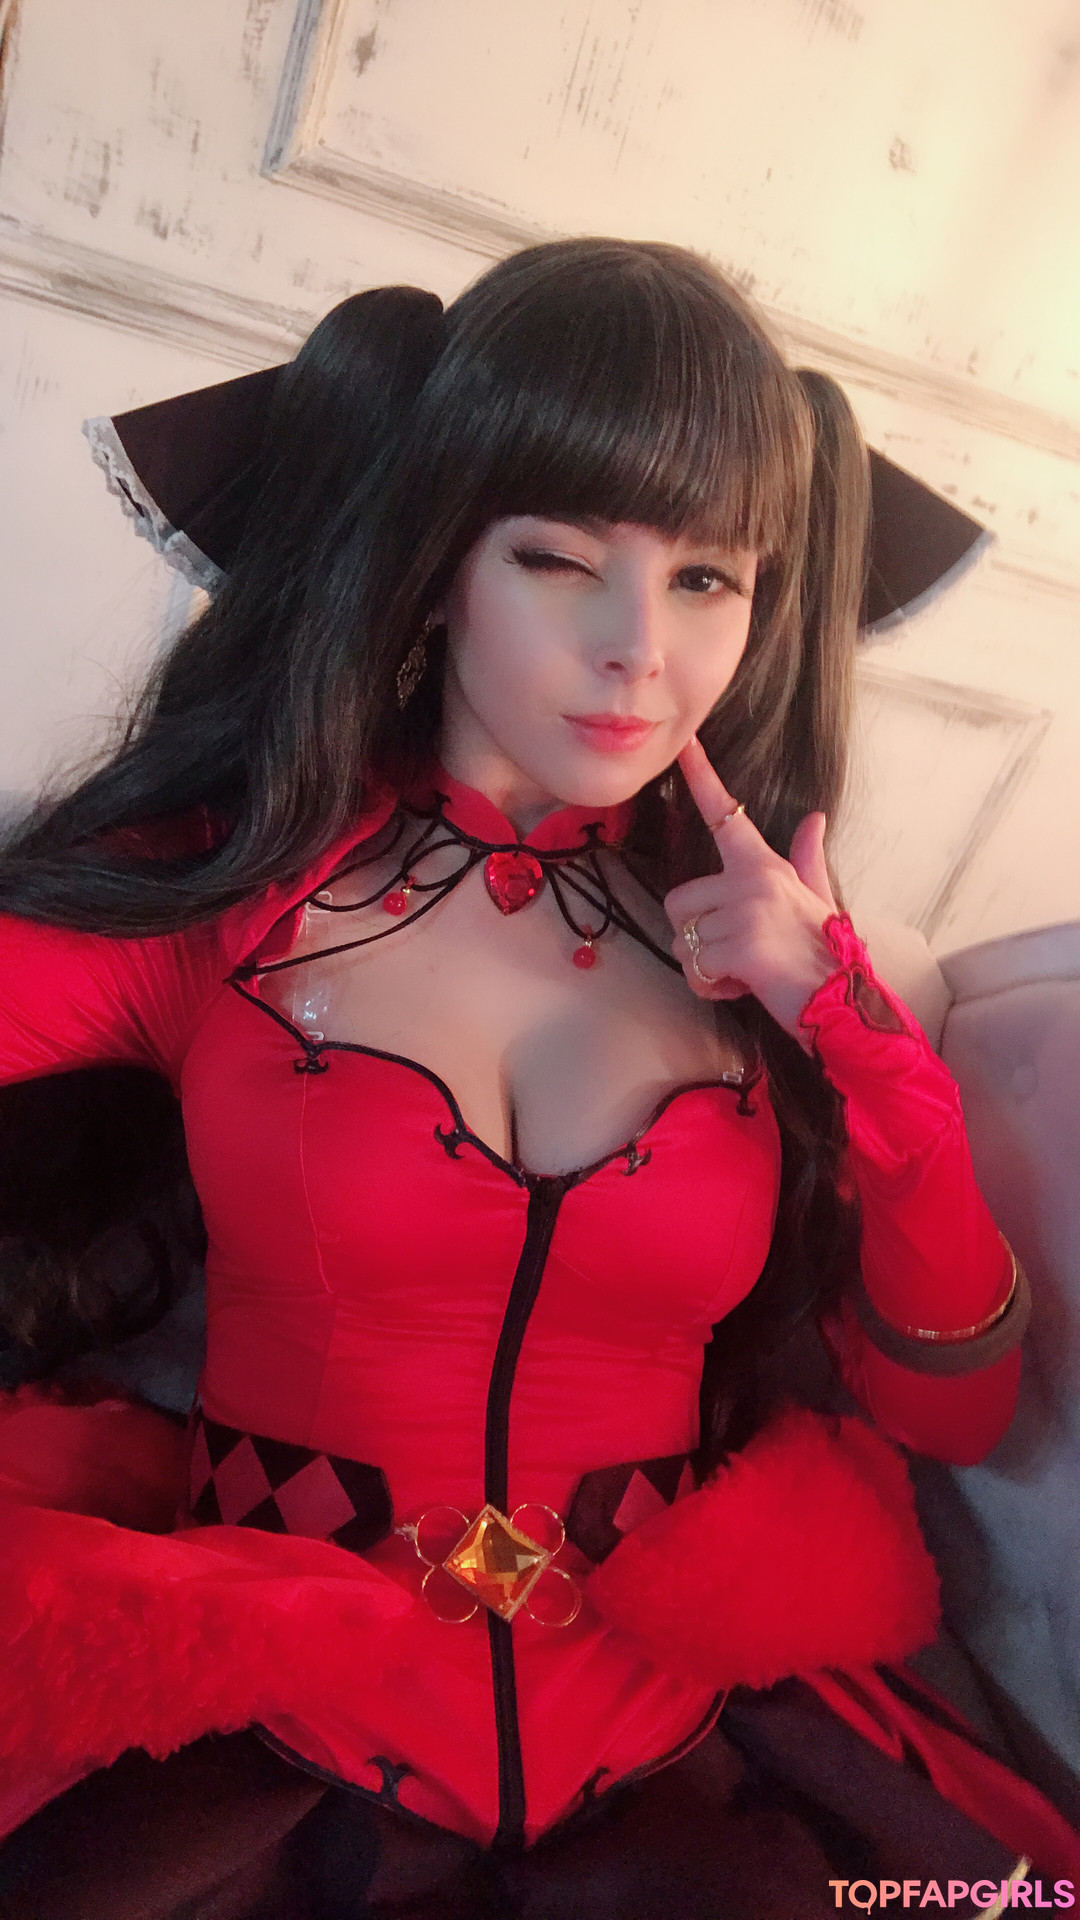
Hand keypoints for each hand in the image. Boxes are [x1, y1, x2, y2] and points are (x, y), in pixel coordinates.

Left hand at [663, 737, 837, 1041]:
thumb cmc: (827, 955)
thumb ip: (807, 858)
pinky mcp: (743, 945)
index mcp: (766, 866)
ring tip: (746, 972)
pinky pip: (696, 968)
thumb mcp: (818, 899)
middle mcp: (754, 880)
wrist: (845, 1004)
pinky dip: (711, 988)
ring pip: (683, 940)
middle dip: (696, 938)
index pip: (727, 815)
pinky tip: (745, 987)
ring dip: (704, 967)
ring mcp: (749, 910)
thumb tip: (815, 819)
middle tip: (739, 954)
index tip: (683, 744)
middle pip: (678, 902)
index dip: (701, 776)